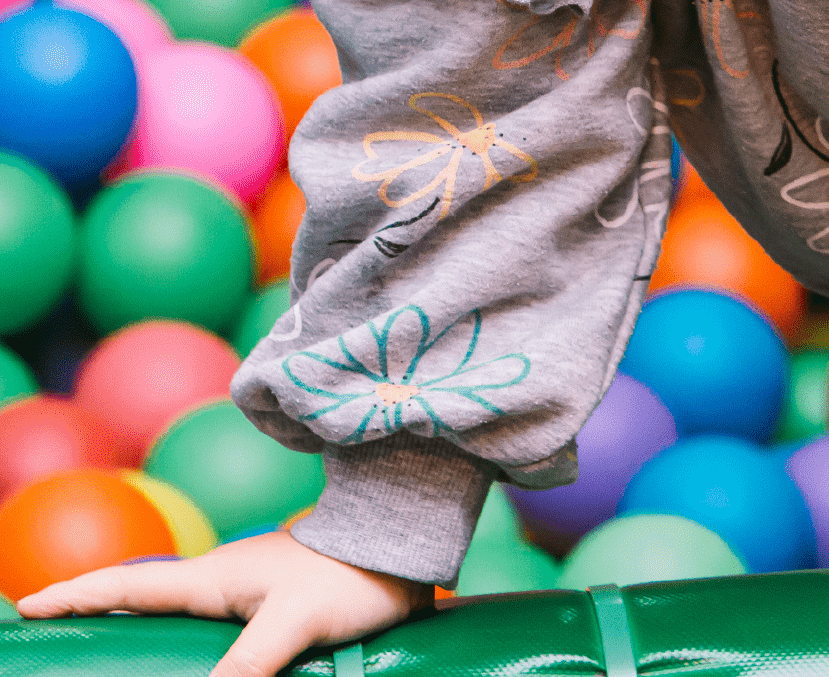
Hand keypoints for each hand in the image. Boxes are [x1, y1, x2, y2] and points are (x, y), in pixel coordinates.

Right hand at [14, 529, 428, 676]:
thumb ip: (246, 669)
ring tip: (105, 650)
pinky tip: (188, 661)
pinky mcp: (275, 611)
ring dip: (140, 627)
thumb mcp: (293, 625)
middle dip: (96, 611)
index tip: (27, 605)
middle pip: (144, 599)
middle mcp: (223, 582)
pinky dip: (188, 647)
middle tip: (51, 627)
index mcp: (215, 576)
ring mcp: (249, 595)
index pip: (130, 586)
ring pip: (178, 615)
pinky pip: (215, 632)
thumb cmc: (351, 576)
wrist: (406, 548)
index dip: (77, 597)